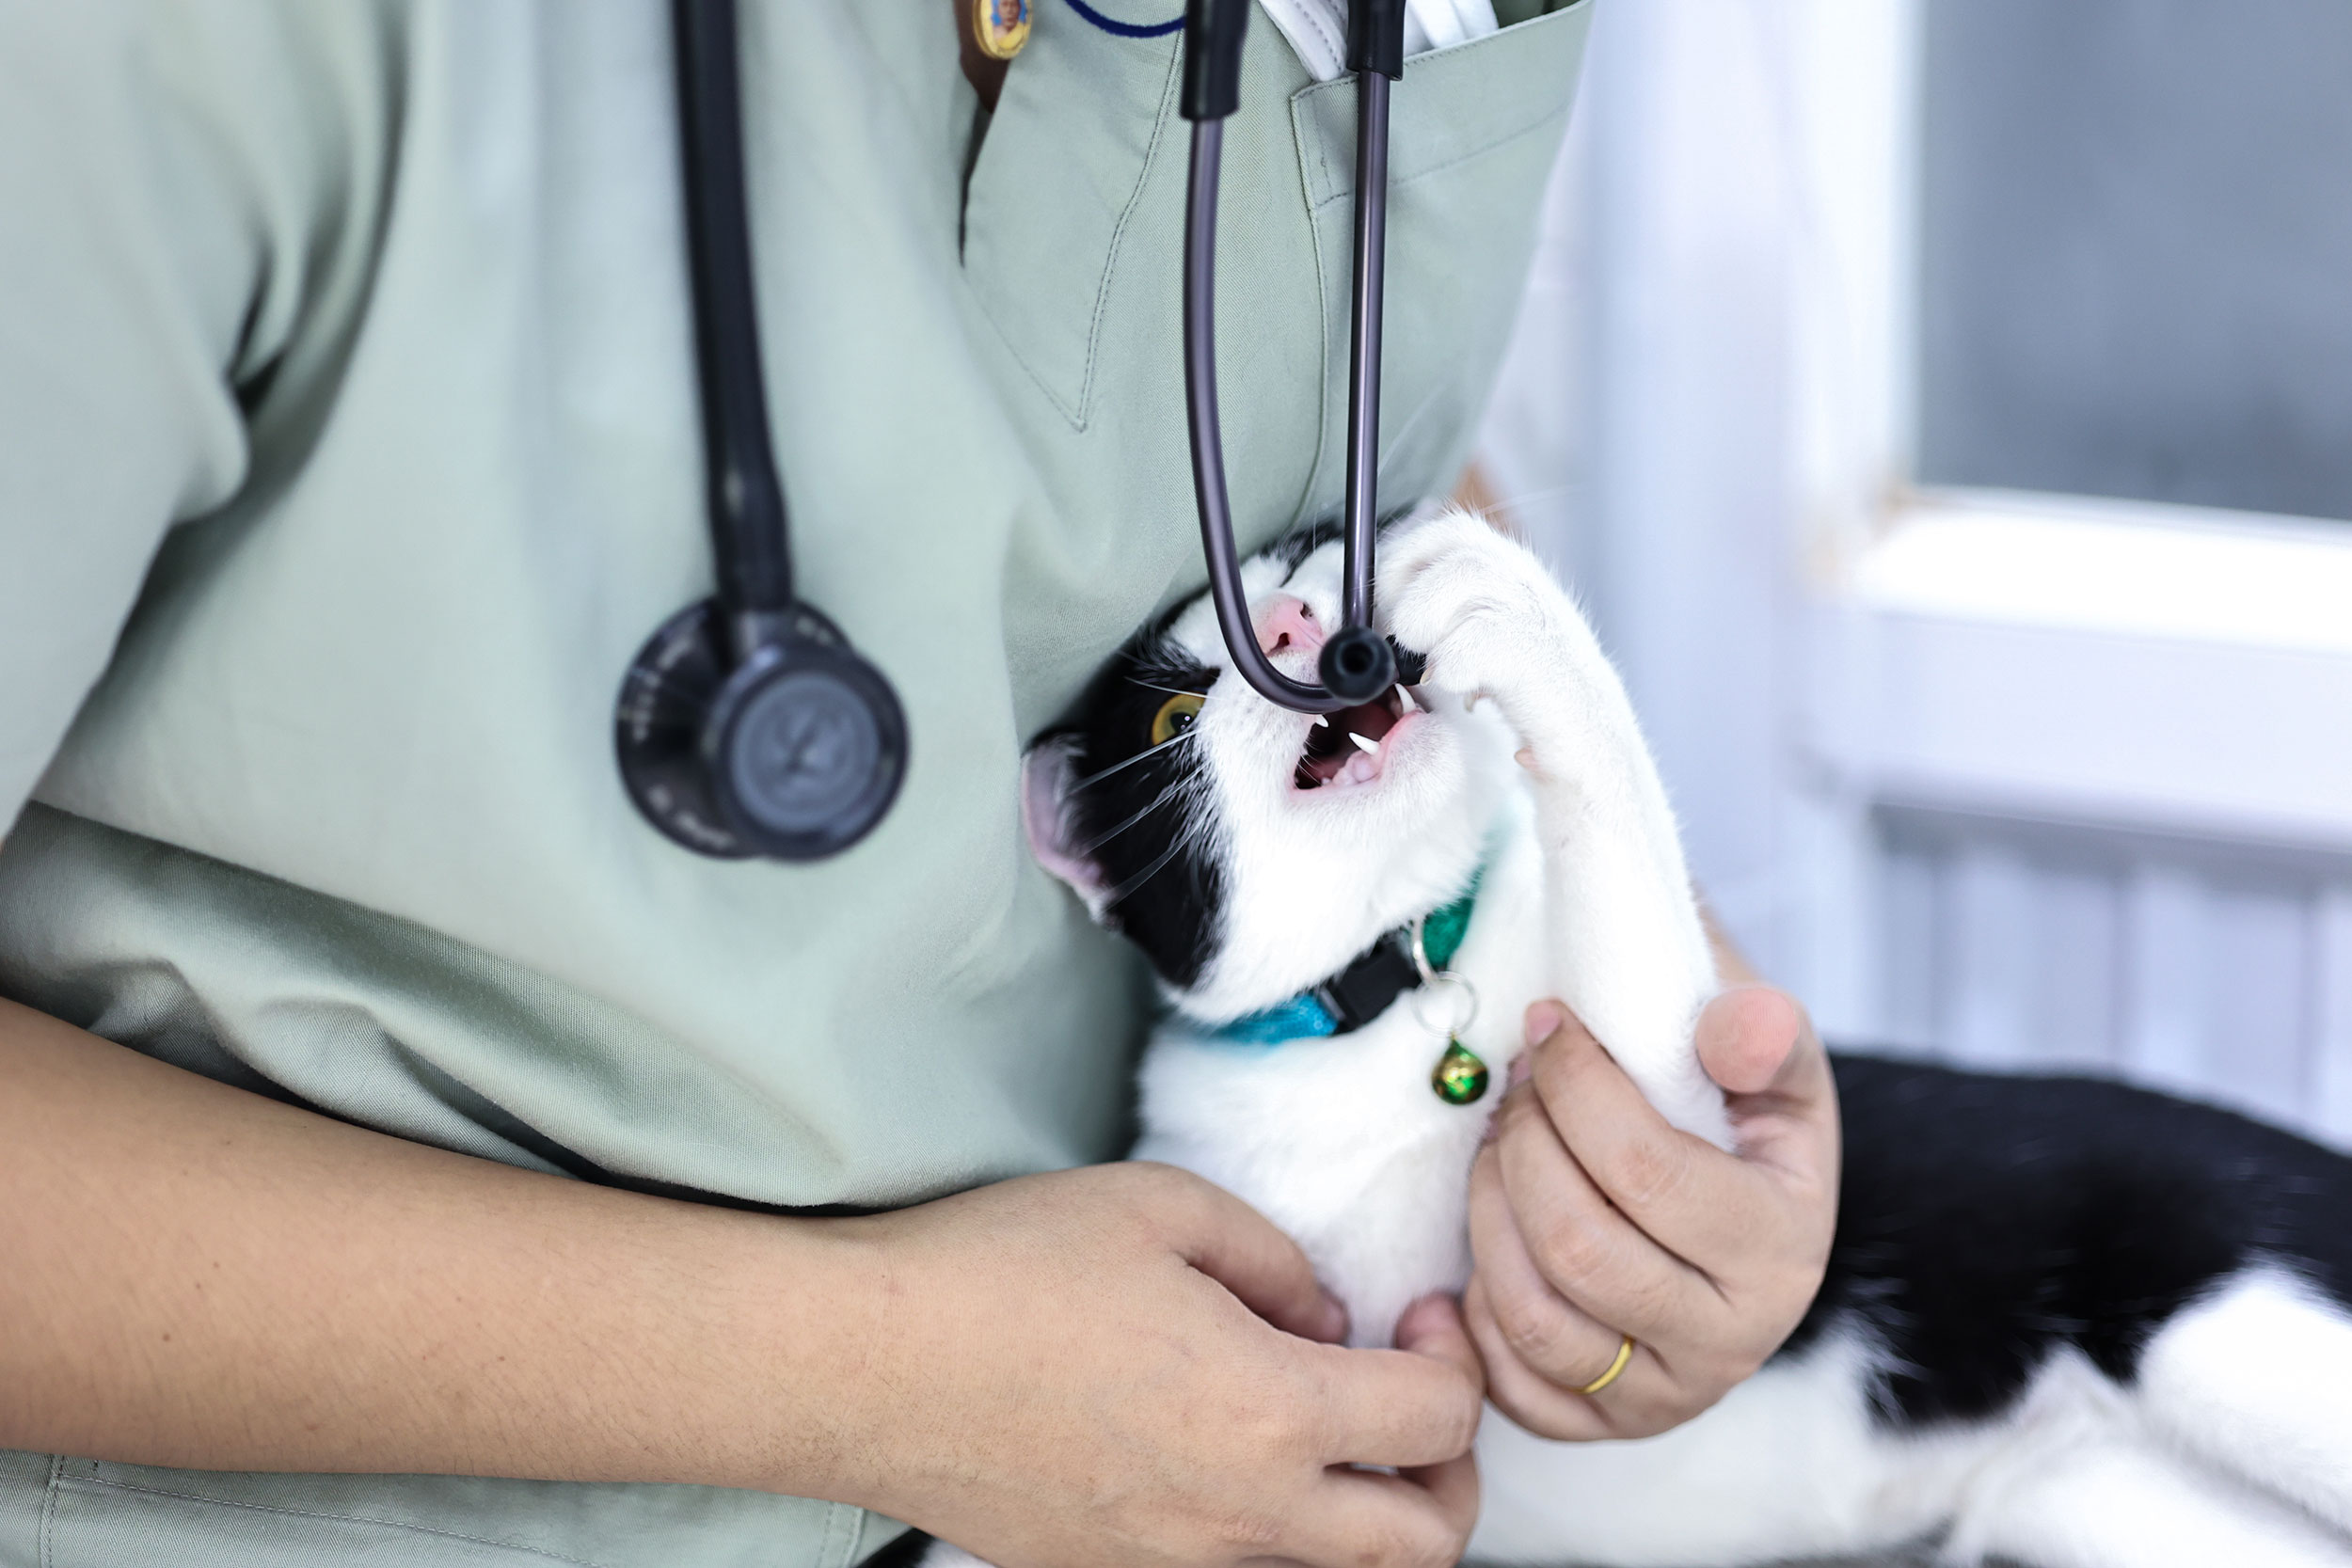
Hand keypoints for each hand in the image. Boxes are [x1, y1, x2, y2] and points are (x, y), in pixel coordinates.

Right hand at [829, 1162, 1485, 1567]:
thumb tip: (1324, 1318)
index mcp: (1269, 1411)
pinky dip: (1270, 1528)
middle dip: (1450, 1473)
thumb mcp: (1161, 1208)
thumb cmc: (998, 1274)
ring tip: (1328, 1431)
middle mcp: (1241, 1514)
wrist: (863, 1366)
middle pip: (1424, 1545)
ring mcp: (1177, 1563)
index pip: (1440, 1422)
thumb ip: (1276, 1260)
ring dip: (1366, 1514)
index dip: (1453, 1358)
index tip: (1416, 1316)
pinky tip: (1226, 1449)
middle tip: (1411, 1398)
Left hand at [1461, 989, 1838, 1439]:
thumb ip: (1759, 1031)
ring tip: (1499, 1147)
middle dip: (1522, 1145)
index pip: (1644, 1171)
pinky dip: (1477, 1304)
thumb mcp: (1773, 1060)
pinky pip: (1507, 1380)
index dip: (1574, 1086)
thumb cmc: (1743, 1119)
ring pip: (1530, 1315)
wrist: (1745, 1206)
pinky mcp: (1601, 1424)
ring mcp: (1664, 1395)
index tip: (1549, 1028)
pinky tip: (1495, 1230)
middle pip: (1575, 1246)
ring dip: (1488, 1210)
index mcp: (1782, 1247)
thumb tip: (1737, 1026)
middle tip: (1518, 1089)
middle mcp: (1731, 1341)